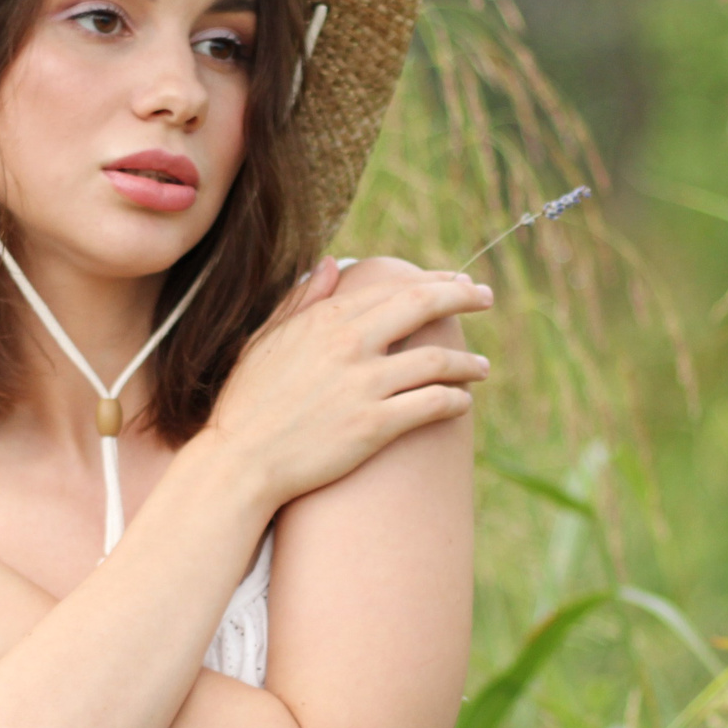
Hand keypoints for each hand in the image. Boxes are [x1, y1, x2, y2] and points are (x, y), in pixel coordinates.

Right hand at [203, 258, 491, 508]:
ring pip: (437, 360)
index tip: (457, 283)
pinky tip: (462, 402)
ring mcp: (364, 384)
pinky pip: (432, 404)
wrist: (240, 462)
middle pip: (424, 306)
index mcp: (325, 318)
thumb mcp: (266, 340)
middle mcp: (349, 343)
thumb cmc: (248, 403)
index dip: (434, 282)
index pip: (395, 286)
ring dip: (468, 362)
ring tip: (482, 367)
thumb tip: (330, 265)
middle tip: (488, 298)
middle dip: (464, 297)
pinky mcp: (375, 425)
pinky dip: (455, 400)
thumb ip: (302, 301)